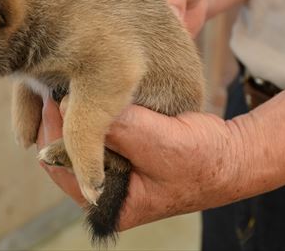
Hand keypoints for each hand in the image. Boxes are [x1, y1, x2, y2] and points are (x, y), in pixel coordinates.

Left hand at [36, 98, 241, 230]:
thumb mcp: (159, 143)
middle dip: (61, 120)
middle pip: (64, 153)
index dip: (53, 132)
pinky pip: (100, 130)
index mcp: (110, 203)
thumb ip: (120, 128)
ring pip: (80, 139)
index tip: (52, 98)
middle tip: (57, 84)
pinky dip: (96, 111)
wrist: (232, 156)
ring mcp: (114, 170)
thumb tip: (76, 106)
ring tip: (72, 82)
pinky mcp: (123, 151)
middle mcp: (106, 189)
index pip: (61, 168)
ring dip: (77, 112)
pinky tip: (94, 90)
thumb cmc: (203, 159)